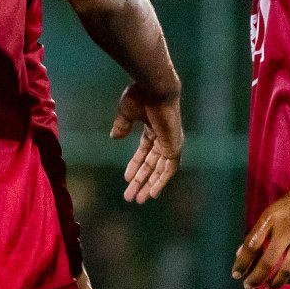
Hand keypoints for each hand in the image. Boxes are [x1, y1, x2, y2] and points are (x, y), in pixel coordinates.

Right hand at [111, 84, 182, 202]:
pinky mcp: (174, 147)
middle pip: (151, 165)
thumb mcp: (126, 112)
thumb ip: (122, 125)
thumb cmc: (140, 95)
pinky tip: (153, 193)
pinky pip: (169, 169)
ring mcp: (170, 143)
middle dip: (140, 181)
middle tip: (130, 196)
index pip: (144, 152)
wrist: (154, 89)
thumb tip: (115, 137)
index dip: (135, 166)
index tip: (126, 179)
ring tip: (138, 200)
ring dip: (149, 185)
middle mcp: (163, 138)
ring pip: (160, 170)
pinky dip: (162, 181)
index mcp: (153, 128)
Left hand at [232, 166, 289, 288]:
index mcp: (270, 217)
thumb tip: (240, 253)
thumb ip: (258, 232)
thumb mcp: (272, 212)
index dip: (243, 261)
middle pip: (268, 259)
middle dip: (257, 276)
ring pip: (288, 267)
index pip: (252, 244)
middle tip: (250, 286)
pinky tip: (289, 281)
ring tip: (268, 287)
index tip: (236, 274)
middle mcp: (286, 227)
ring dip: (276, 281)